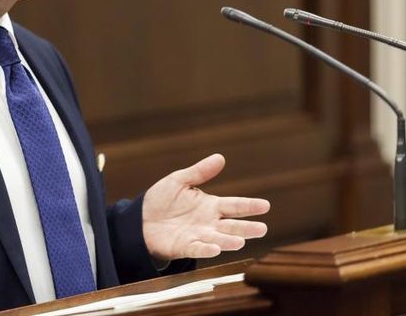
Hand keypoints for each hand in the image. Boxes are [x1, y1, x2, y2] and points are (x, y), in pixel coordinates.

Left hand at [142, 154, 269, 260]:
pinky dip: (206, 249)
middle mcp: (209, 223)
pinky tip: (214, 248)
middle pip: (231, 226)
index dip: (249, 206)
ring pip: (218, 239)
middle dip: (246, 228)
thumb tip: (220, 157)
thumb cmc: (162, 200)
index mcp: (211, 206)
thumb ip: (200, 172)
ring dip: (228, 241)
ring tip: (241, 241)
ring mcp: (198, 236)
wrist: (140, 219)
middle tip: (262, 229)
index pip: (234, 205)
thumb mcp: (179, 181)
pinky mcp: (184, 247)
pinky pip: (197, 248)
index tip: (265, 206)